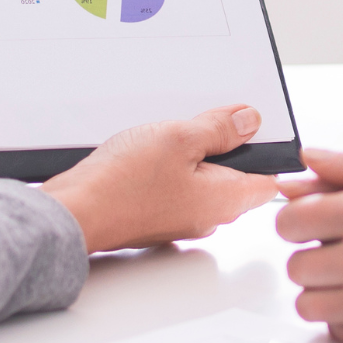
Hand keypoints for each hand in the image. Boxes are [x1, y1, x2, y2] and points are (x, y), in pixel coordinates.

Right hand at [42, 105, 277, 252]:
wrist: (75, 212)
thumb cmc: (123, 183)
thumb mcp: (179, 138)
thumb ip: (220, 129)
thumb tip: (249, 122)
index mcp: (225, 200)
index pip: (268, 178)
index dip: (263, 149)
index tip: (247, 125)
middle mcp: (207, 217)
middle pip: (234, 177)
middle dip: (224, 148)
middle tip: (200, 125)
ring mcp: (180, 220)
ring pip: (202, 181)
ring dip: (191, 156)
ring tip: (167, 137)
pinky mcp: (155, 218)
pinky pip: (175, 188)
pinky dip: (168, 168)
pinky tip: (147, 153)